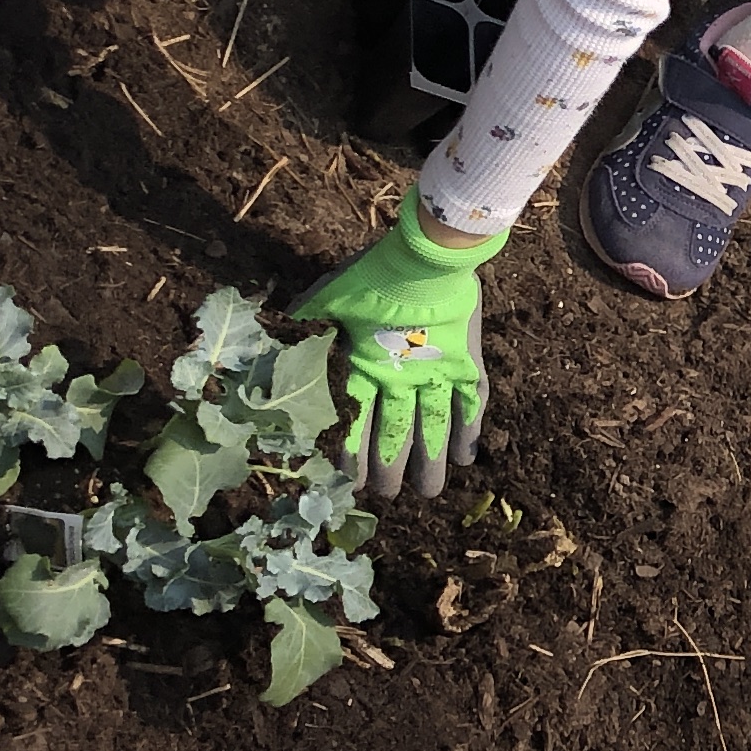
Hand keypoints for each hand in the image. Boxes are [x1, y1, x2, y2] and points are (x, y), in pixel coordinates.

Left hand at [294, 195, 503, 499]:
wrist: (428, 254)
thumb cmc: (375, 272)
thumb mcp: (332, 290)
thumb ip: (309, 312)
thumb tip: (278, 324)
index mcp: (365, 367)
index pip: (356, 423)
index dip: (353, 455)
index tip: (349, 483)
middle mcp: (401, 380)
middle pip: (396, 436)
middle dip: (391, 470)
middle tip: (388, 496)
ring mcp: (438, 373)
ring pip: (434, 428)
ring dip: (431, 461)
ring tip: (430, 493)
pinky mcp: (467, 361)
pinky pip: (471, 404)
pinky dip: (470, 430)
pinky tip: (468, 457)